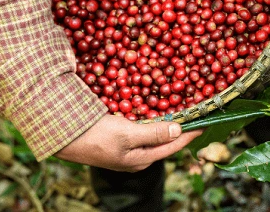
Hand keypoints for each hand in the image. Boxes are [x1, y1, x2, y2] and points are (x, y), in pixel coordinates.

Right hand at [55, 114, 202, 171]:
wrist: (63, 136)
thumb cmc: (95, 136)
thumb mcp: (127, 135)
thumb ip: (154, 133)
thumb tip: (178, 130)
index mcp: (142, 159)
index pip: (174, 145)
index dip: (191, 133)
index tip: (206, 121)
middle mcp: (138, 156)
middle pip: (167, 141)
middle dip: (182, 127)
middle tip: (197, 113)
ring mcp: (129, 149)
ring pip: (155, 134)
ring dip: (169, 123)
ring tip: (183, 110)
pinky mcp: (120, 139)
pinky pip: (143, 129)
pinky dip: (153, 120)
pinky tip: (158, 110)